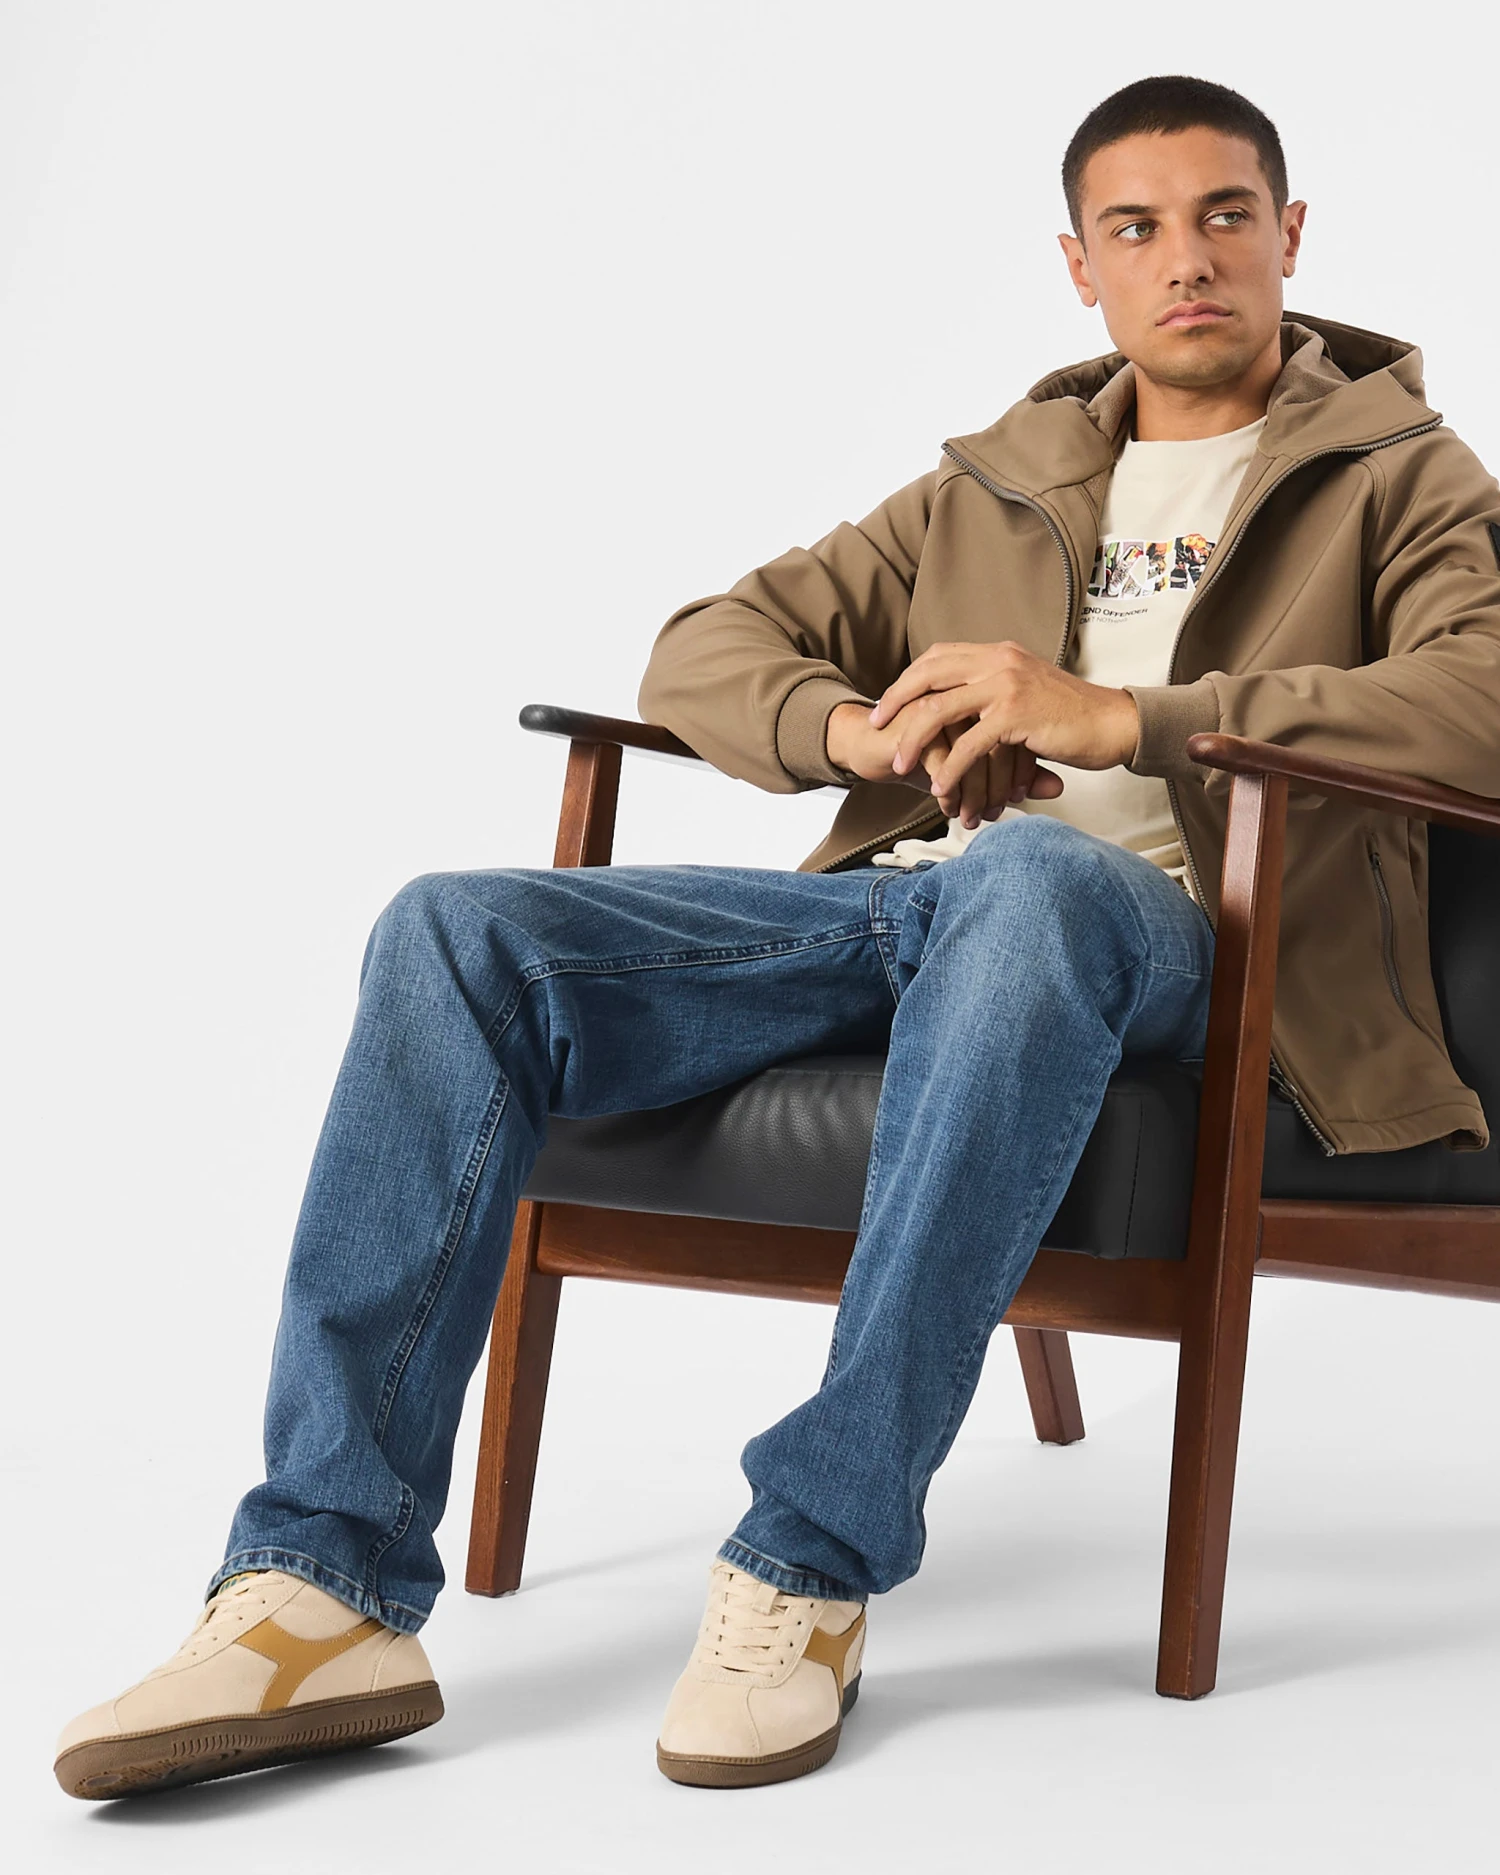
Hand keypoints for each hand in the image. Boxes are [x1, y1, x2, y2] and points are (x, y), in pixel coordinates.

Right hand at [826, 699, 1041, 826]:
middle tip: (993, 814)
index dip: (1022, 772)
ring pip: (974, 752)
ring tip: (971, 817)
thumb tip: (1055, 787)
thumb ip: (1018, 770)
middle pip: (1002, 743)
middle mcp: (970, 692)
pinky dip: (949, 787)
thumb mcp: (977, 765)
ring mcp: (944, 702)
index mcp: (992, 692)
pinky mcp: (916, 718)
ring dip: (974, 791)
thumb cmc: (929, 753)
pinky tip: (949, 806)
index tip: (1016, 800)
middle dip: (999, 786)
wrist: (874, 745)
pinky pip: (942, 758)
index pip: (1022, 734)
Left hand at [868, 640, 1139, 804]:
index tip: (888, 704)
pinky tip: (940, 787)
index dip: (908, 679)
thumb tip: (962, 711)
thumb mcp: (1027, 693)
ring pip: (939, 710)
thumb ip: (993, 694)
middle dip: (895, 702)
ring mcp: (1007, 685)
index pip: (938, 656)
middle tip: (875, 726)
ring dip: (914, 741)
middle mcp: (999, 661)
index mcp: (999, 653)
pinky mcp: (1016, 714)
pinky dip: (950, 769)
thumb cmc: (1072, 717)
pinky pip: (968, 745)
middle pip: (928, 675)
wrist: (1114, 723)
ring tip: (900, 765)